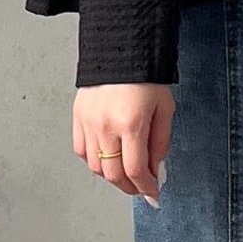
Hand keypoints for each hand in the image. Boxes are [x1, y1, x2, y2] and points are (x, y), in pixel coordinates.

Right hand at [73, 83, 172, 206]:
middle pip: (113, 175)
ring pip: (95, 167)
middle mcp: (106, 126)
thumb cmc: (146, 75)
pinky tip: (107, 159)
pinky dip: (94, 161)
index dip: (146, 188)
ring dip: (112, 177)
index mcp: (131, 124)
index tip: (153, 193)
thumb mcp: (165, 108)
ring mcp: (88, 123)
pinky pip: (81, 151)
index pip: (135, 171)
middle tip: (141, 188)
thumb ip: (161, 143)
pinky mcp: (77, 117)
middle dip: (130, 188)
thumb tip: (156, 169)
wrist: (122, 48)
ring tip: (125, 175)